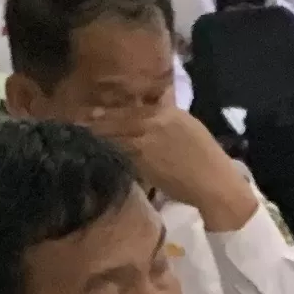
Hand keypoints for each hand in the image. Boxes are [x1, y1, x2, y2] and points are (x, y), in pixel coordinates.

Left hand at [90, 100, 243, 221]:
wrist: (215, 184)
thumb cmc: (205, 164)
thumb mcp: (188, 133)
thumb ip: (166, 124)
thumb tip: (147, 120)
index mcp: (171, 113)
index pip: (134, 108)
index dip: (113, 111)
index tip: (95, 112)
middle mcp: (158, 120)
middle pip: (121, 117)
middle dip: (99, 119)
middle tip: (78, 119)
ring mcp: (149, 137)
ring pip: (116, 130)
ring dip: (96, 131)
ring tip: (78, 132)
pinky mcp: (144, 156)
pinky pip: (119, 148)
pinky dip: (105, 147)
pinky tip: (92, 148)